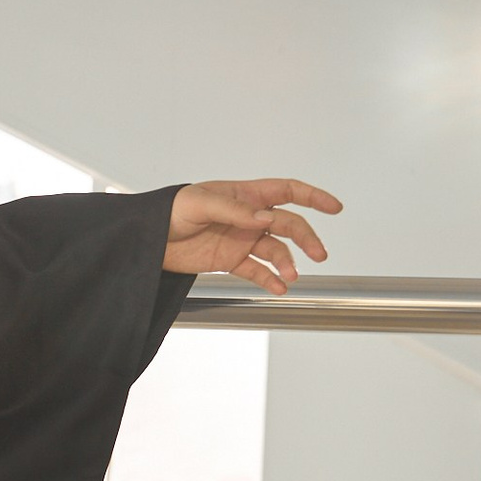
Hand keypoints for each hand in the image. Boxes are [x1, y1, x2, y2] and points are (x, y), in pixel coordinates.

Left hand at [162, 178, 339, 292]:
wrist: (146, 240)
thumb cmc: (169, 211)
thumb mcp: (199, 203)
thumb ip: (234, 211)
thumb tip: (265, 218)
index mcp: (244, 196)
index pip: (287, 191)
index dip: (313, 197)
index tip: (334, 207)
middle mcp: (248, 217)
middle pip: (288, 224)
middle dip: (306, 238)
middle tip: (318, 255)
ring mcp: (241, 240)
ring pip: (275, 251)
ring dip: (287, 263)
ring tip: (291, 277)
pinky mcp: (230, 260)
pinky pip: (256, 271)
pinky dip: (269, 280)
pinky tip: (279, 288)